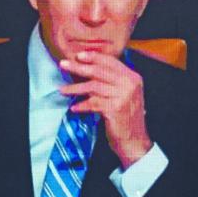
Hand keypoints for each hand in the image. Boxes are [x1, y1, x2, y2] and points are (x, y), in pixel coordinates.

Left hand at [60, 51, 152, 168]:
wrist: (135, 141)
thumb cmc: (126, 117)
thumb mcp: (124, 94)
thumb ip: (112, 81)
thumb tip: (88, 68)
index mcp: (132, 78)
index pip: (110, 61)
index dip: (93, 57)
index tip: (78, 55)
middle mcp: (129, 84)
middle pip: (99, 71)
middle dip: (78, 67)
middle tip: (63, 64)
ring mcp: (123, 96)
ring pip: (93, 86)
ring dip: (75, 88)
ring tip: (62, 90)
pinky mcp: (115, 109)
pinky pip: (92, 103)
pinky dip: (82, 105)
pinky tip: (74, 108)